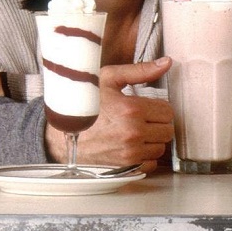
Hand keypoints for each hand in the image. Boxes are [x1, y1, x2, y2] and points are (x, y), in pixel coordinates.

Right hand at [47, 58, 173, 172]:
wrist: (63, 135)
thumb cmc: (84, 105)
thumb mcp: (107, 79)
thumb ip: (139, 71)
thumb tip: (166, 63)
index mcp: (132, 109)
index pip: (168, 111)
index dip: (158, 108)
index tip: (146, 108)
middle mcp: (133, 133)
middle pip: (167, 130)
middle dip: (157, 124)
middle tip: (141, 120)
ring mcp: (130, 152)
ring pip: (161, 148)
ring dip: (152, 140)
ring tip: (135, 132)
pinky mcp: (127, 167)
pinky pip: (151, 163)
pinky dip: (144, 156)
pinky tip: (131, 146)